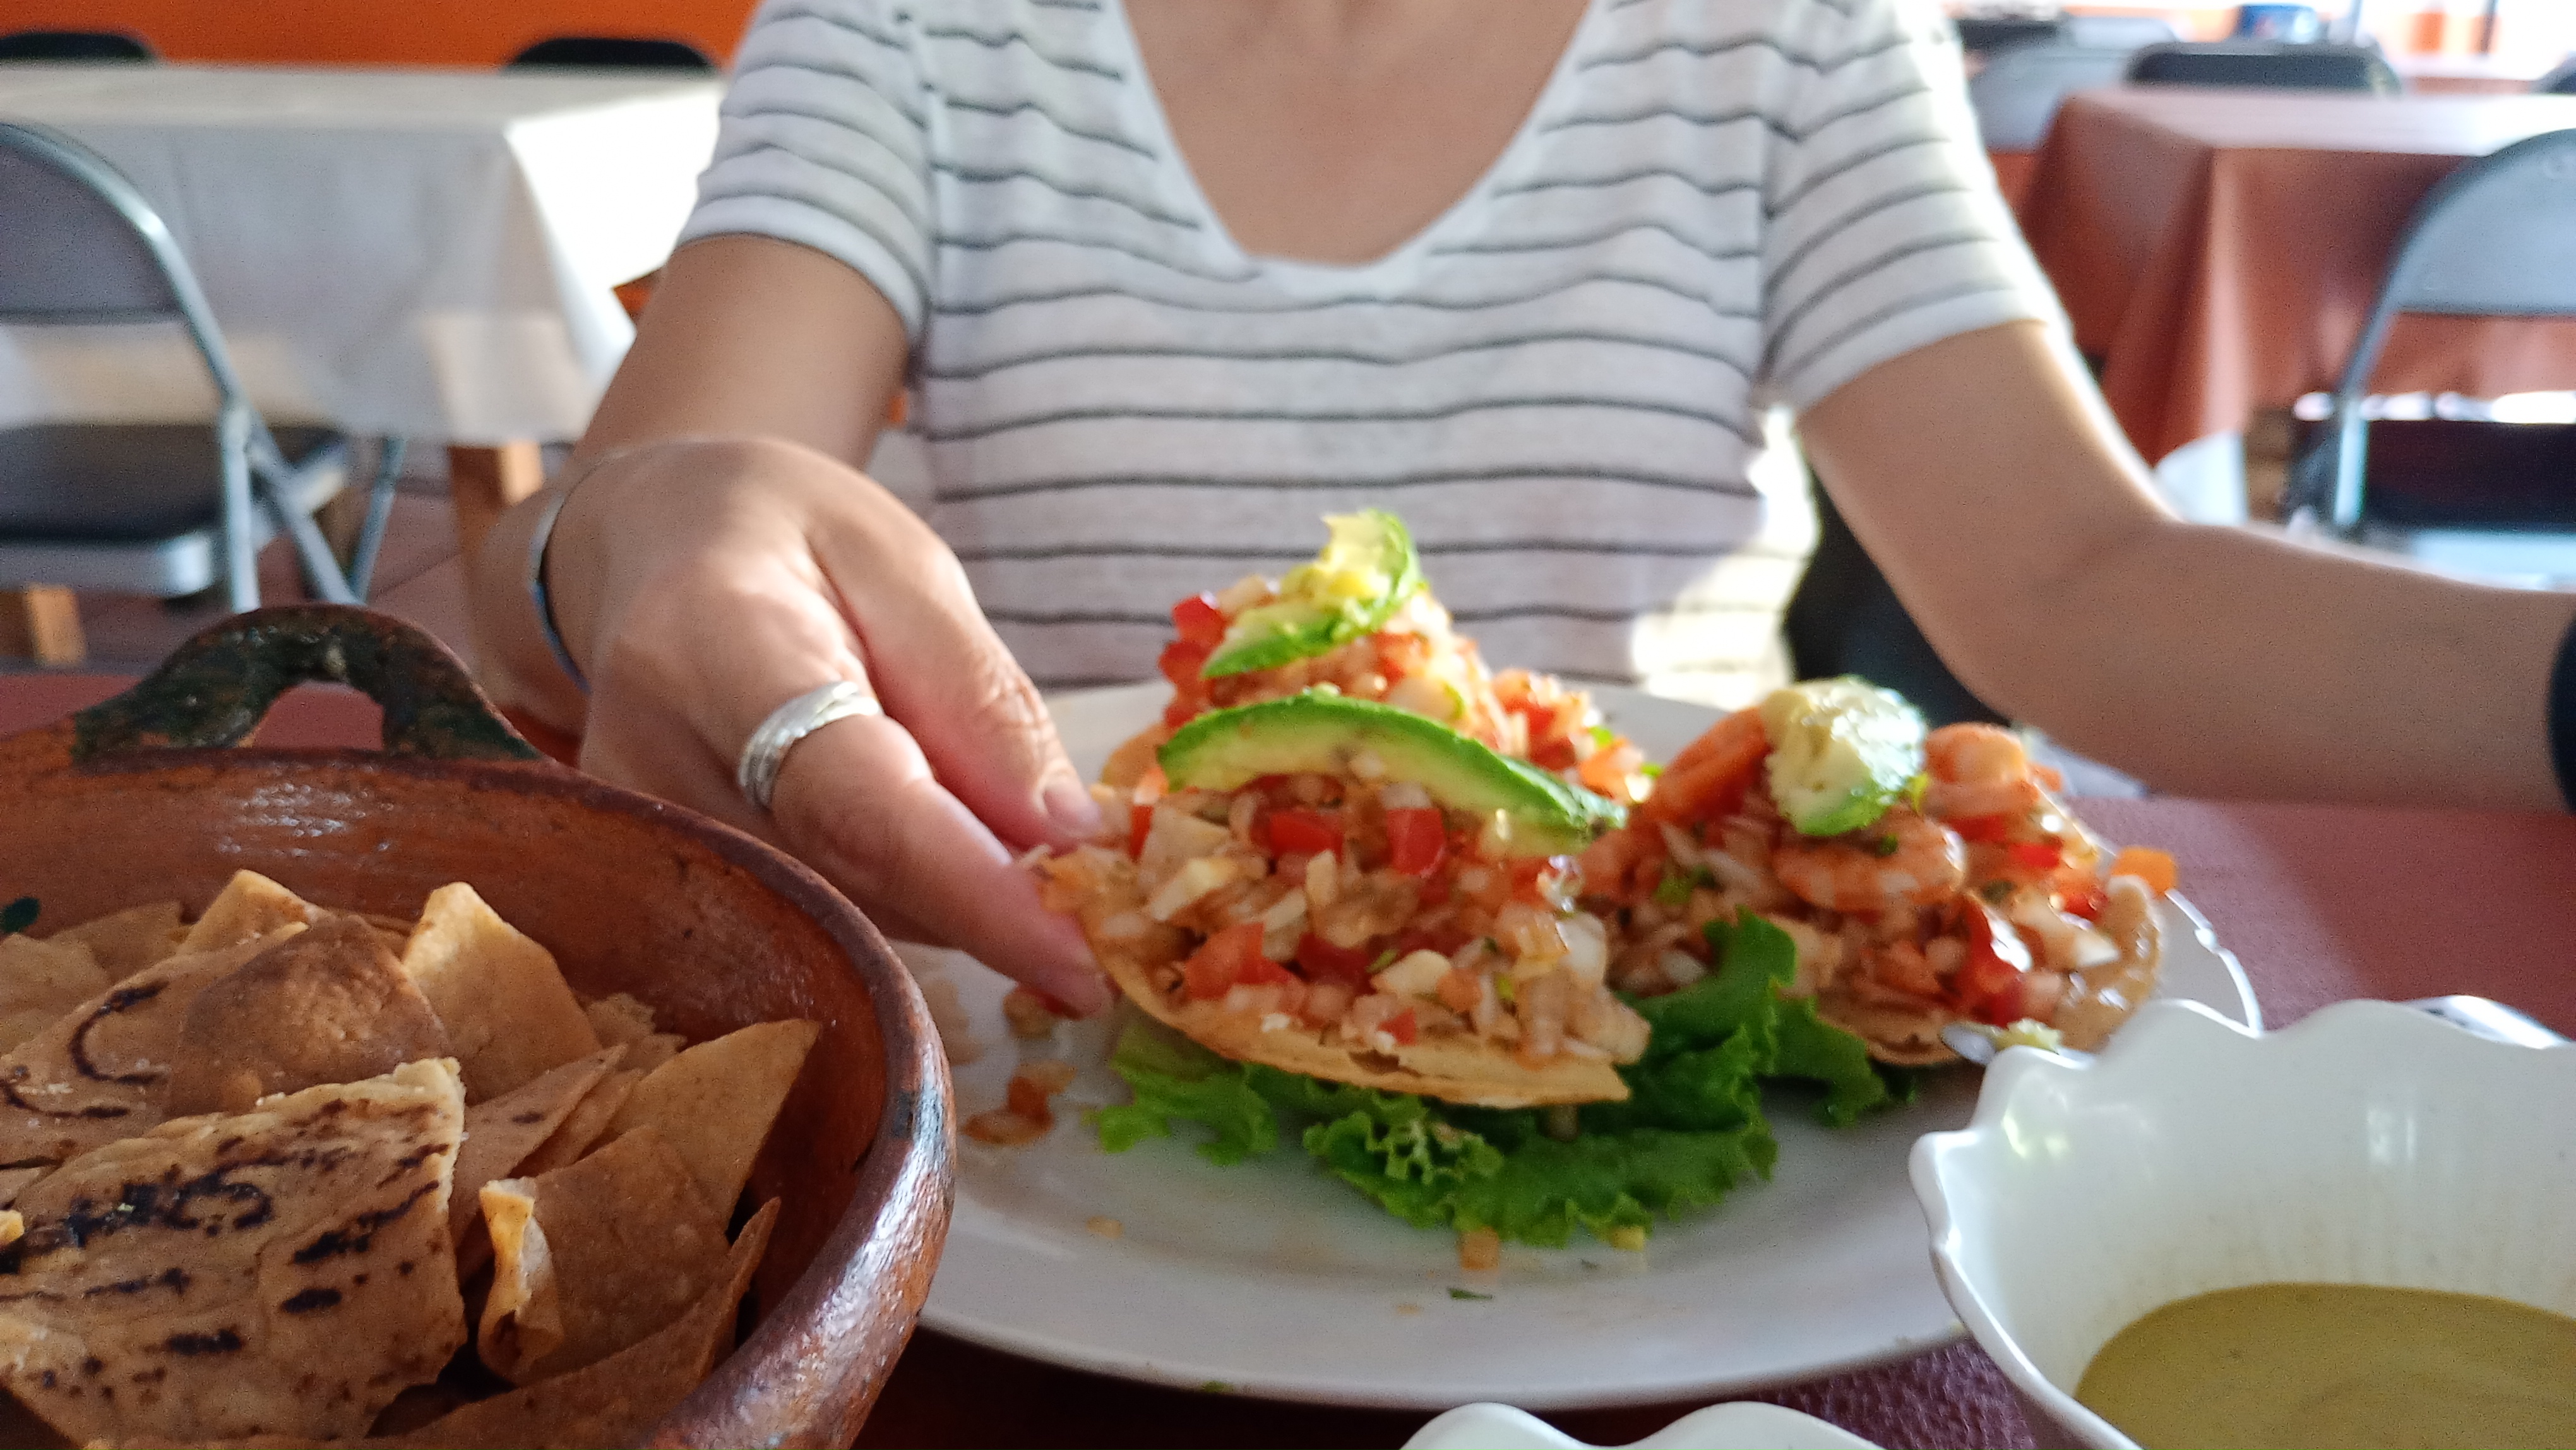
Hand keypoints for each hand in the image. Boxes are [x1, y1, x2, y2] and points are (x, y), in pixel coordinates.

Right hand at [539, 434, 1110, 1012]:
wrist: (654, 544)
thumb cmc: (790, 541)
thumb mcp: (909, 571)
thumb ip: (981, 704)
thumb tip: (1064, 844)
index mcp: (711, 645)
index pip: (856, 806)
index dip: (975, 896)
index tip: (1082, 962)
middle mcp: (650, 761)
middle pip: (851, 883)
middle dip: (988, 908)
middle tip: (1099, 908)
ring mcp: (641, 835)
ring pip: (839, 918)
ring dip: (948, 904)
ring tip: (1018, 851)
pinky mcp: (654, 879)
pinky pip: (811, 918)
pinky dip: (899, 901)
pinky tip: (947, 860)